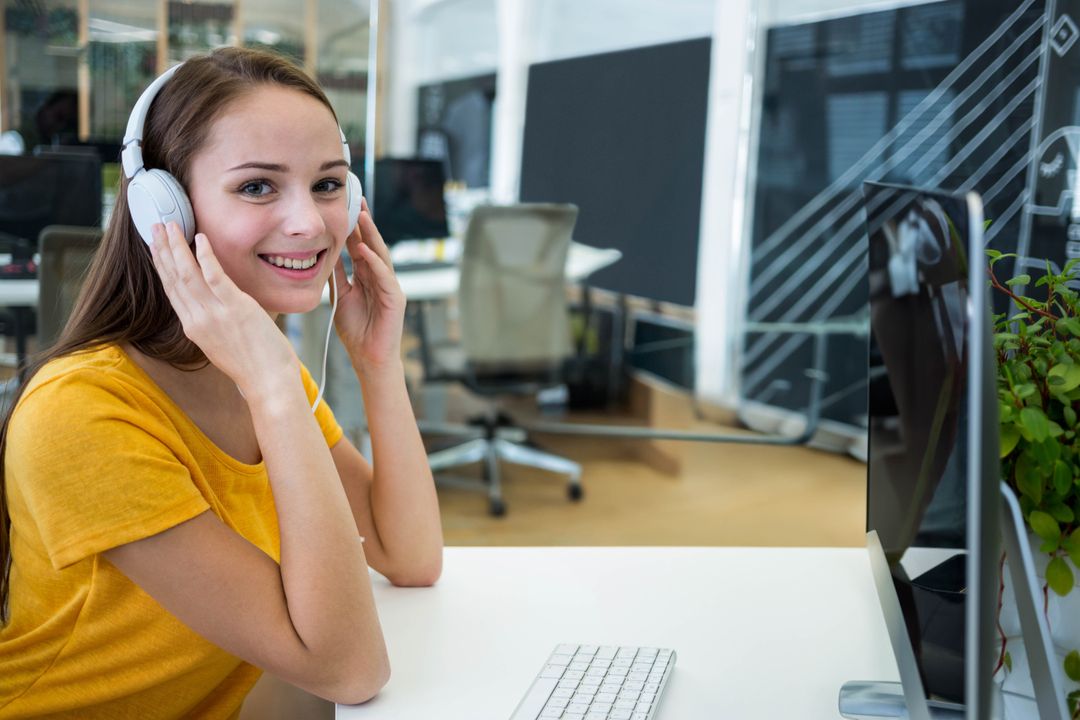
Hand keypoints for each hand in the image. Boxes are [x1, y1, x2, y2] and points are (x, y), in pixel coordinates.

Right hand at [149, 222, 298, 395]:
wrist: (268, 384)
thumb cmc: (253, 366)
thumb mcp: (223, 344)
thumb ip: (215, 324)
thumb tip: (218, 307)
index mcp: (194, 328)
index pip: (172, 291)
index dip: (162, 266)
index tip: (155, 247)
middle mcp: (198, 319)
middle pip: (174, 278)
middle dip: (163, 250)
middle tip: (155, 227)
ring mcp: (215, 313)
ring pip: (188, 274)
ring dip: (177, 247)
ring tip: (169, 226)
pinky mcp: (236, 308)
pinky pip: (215, 277)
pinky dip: (205, 257)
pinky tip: (199, 239)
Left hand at [330, 199, 406, 373]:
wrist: (368, 358)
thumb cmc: (356, 331)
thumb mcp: (340, 297)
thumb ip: (337, 276)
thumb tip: (325, 254)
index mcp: (367, 276)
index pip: (360, 246)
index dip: (353, 227)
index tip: (345, 206)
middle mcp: (380, 277)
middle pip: (372, 244)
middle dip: (365, 223)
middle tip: (357, 200)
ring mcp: (390, 287)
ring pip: (381, 255)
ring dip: (371, 235)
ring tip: (362, 216)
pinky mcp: (395, 298)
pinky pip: (384, 275)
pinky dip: (374, 261)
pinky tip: (365, 249)